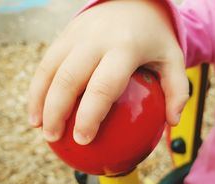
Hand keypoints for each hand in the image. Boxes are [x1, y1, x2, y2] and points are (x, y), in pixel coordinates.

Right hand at [28, 0, 187, 144]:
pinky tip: (36, 108)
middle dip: (56, 112)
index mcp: (124, 48)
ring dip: (40, 100)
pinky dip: (37, 87)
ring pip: (50, 70)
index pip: (102, 86)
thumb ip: (177, 89)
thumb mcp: (173, 58)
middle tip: (54, 139)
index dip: (89, 115)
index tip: (82, 140)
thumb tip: (172, 122)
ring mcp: (76, 34)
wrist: (132, 0)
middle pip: (69, 79)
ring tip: (38, 128)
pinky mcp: (65, 34)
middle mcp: (96, 39)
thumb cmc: (153, 37)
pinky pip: (46, 63)